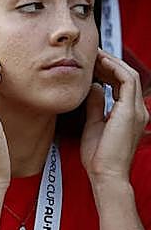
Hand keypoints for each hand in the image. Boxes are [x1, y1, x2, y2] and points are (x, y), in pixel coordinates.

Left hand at [81, 51, 149, 185]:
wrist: (106, 174)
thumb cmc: (98, 157)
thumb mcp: (93, 125)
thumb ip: (95, 105)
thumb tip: (94, 87)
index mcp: (129, 115)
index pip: (122, 84)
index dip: (109, 71)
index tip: (92, 64)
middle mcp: (137, 111)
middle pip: (127, 77)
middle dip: (110, 63)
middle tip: (92, 54)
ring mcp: (137, 111)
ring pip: (129, 75)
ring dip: (112, 63)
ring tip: (95, 55)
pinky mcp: (130, 112)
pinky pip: (127, 81)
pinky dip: (115, 69)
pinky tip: (101, 63)